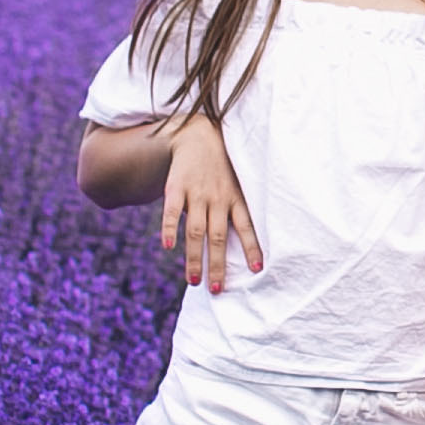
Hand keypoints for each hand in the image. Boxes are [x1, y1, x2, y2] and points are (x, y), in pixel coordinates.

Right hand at [162, 117, 262, 289]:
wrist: (198, 135)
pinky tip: (167, 246)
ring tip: (194, 281)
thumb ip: (236, 211)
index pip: (246, 226)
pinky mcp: (176, 187)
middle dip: (217, 264)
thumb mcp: (237, 184)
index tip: (257, 270)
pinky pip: (171, 210)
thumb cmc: (221, 168)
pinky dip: (168, 228)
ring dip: (194, 257)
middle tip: (217, 289)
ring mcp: (196, 193)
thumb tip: (242, 247)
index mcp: (235, 198)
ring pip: (195, 230)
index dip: (252, 247)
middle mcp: (217, 198)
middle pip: (217, 237)